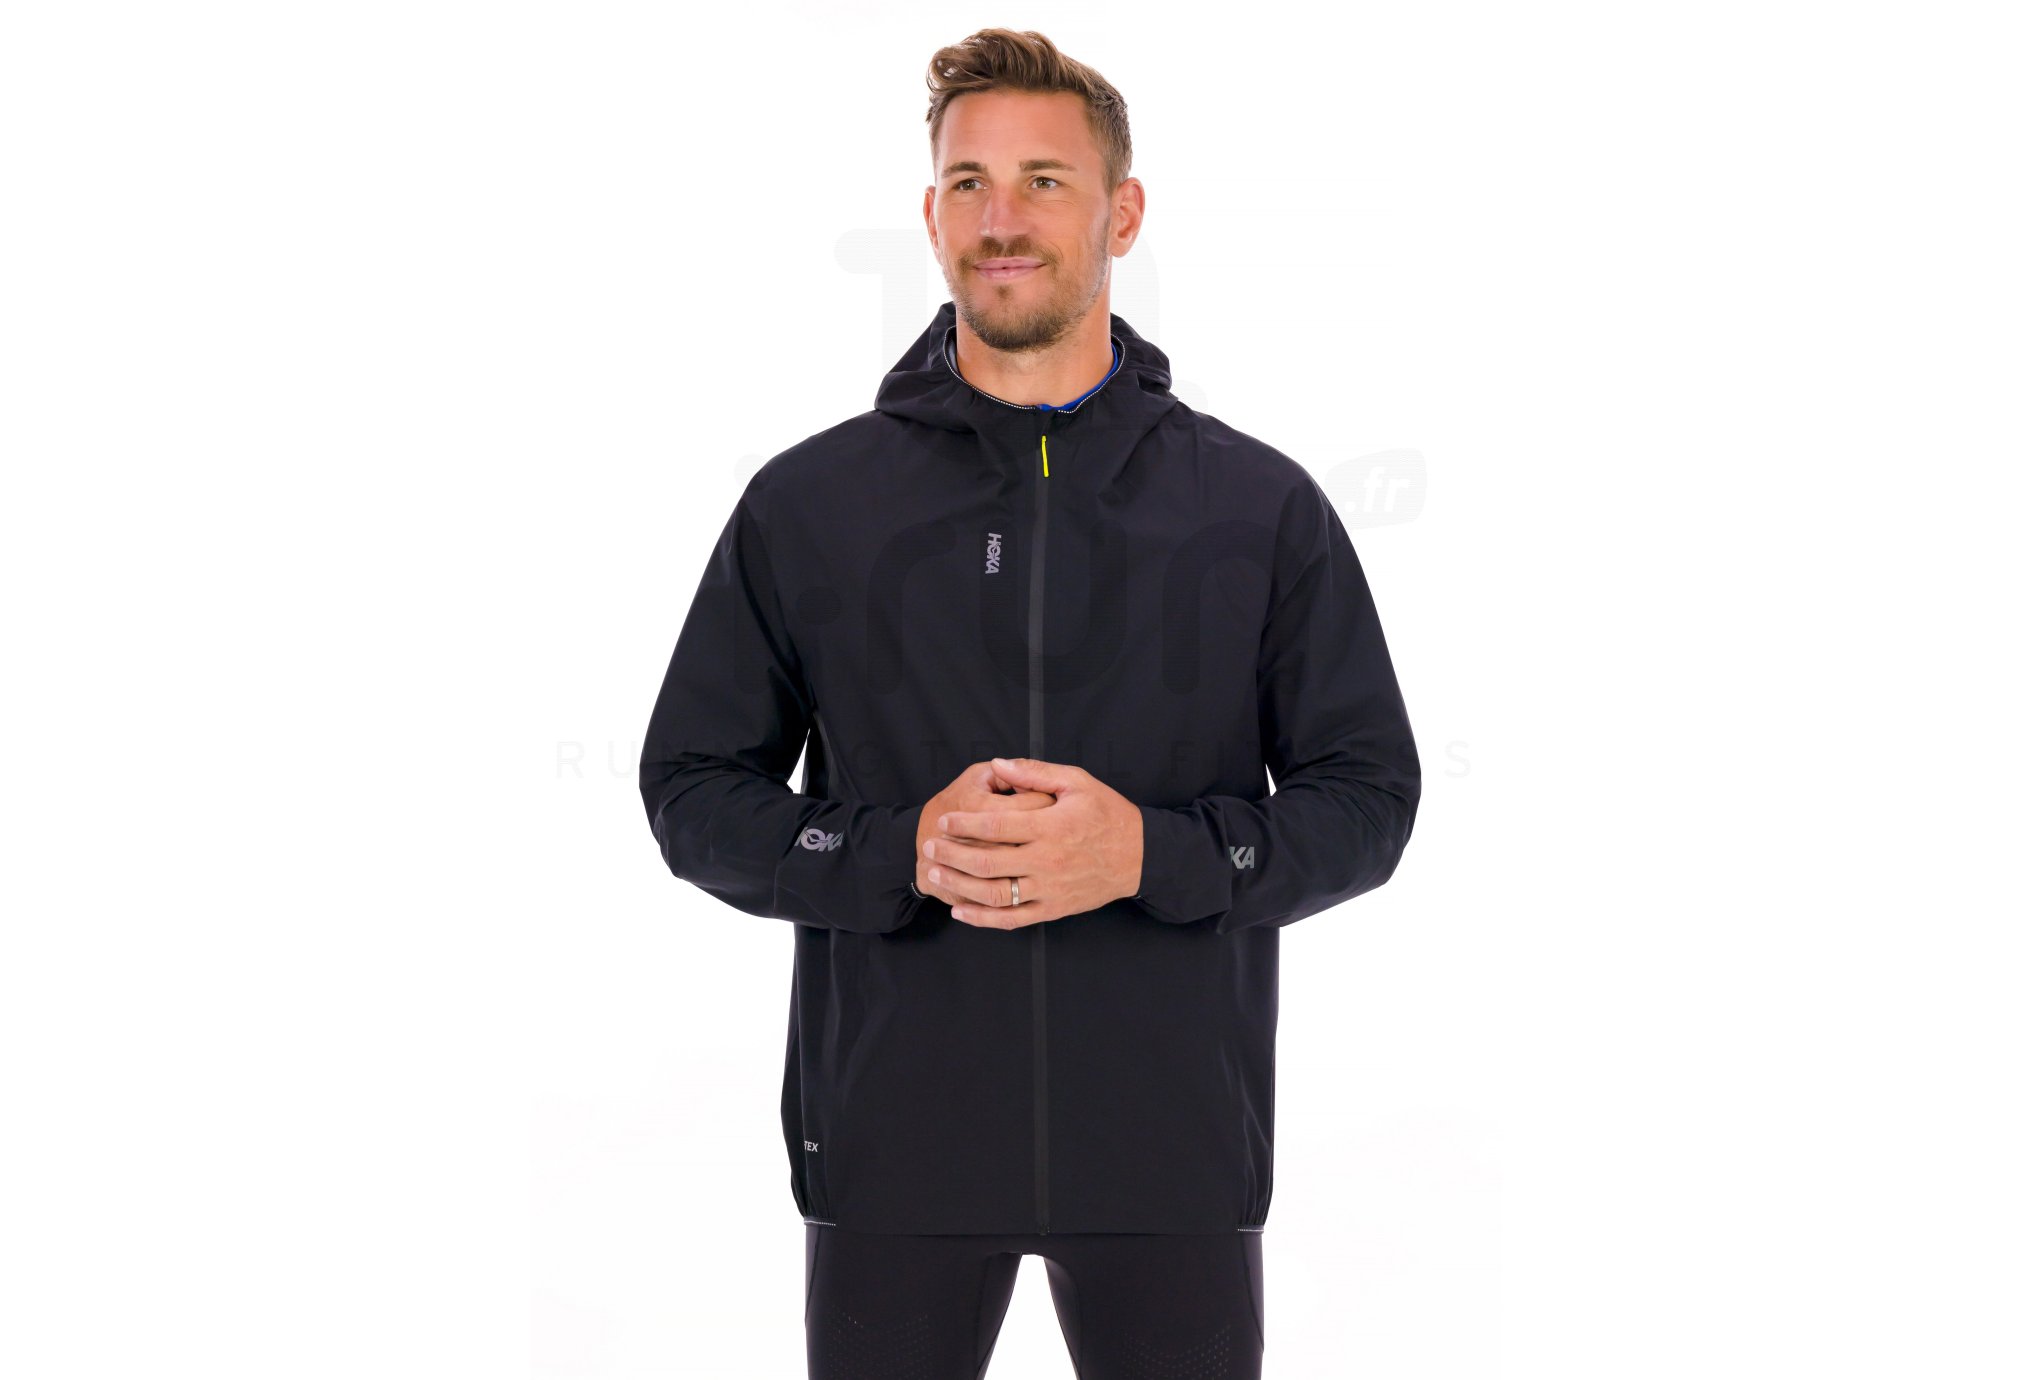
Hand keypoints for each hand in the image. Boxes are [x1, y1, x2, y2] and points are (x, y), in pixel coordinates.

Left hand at [923, 756, 1142, 929]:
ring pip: (995, 894)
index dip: (964, 824)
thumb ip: (1035, 772)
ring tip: (936, 872)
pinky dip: (983, 918)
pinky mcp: (1053, 909)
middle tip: (929, 846)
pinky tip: (961, 910)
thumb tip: (998, 764)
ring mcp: (1049, 889)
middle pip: (988, 862)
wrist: (1140, 856)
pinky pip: (1012, 919)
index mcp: (1050, 826)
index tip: (944, 820)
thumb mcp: (1077, 782)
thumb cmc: (1108, 814)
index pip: (996, 826)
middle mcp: (1047, 861)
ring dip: (960, 885)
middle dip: (952, 854)